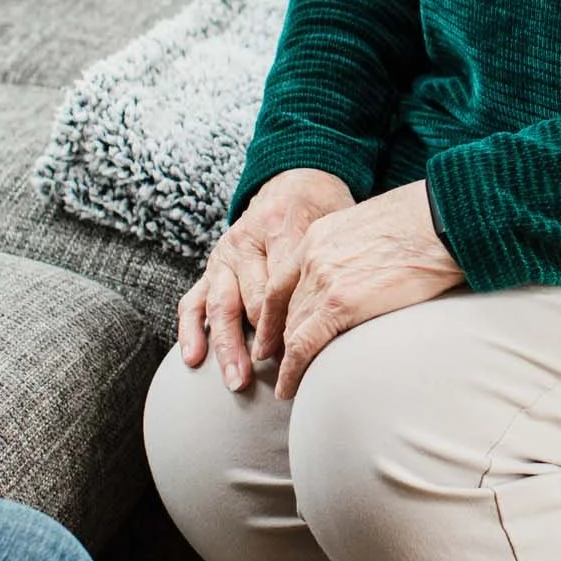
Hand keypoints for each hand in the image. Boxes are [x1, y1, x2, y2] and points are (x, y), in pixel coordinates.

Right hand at [178, 168, 354, 390]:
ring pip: (221, 304)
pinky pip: (193, 300)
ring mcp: (226, 255)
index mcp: (282, 227)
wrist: (296, 181)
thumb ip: (342, 256)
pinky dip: (191, 330)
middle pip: (252, 297)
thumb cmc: (325, 210)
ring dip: (228, 345)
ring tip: (236, 378)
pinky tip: (193, 358)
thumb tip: (368, 300)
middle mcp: (248, 241)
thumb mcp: (338, 223)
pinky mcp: (212, 267)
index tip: (301, 354)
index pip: (284, 283)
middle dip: (259, 340)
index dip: (291, 322)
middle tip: (268, 373)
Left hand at [276, 179, 462, 401]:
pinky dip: (292, 371)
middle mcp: (312, 256)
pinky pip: (304, 346)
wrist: (442, 219)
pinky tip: (290, 387)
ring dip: (288, 359)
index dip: (273, 313)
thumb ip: (357, 247)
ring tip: (289, 381)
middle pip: (288, 309)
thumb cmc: (425, 219)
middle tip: (282, 363)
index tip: (270, 334)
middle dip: (282, 339)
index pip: (282, 281)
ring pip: (293, 330)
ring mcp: (323, 280)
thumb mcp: (374, 224)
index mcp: (320, 234)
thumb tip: (368, 269)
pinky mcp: (340, 304)